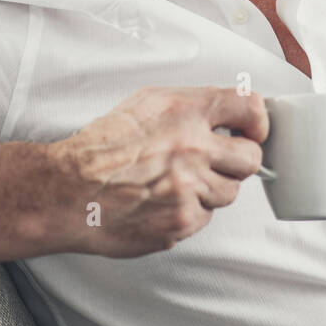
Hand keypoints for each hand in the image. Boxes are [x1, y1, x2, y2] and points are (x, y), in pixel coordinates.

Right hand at [46, 86, 268, 256]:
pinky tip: (161, 202)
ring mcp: (189, 187)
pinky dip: (188, 213)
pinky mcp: (181, 221)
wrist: (68, 190)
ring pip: (229, 192)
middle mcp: (192, 147)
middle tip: (215, 162)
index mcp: (185, 110)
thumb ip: (192, 106)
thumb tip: (229, 114)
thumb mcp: (148, 104)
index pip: (250, 106)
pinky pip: (205, 217)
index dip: (258, 121)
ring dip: (210, 189)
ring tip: (176, 183)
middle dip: (237, 161)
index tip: (253, 131)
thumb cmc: (103, 147)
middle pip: (251, 158)